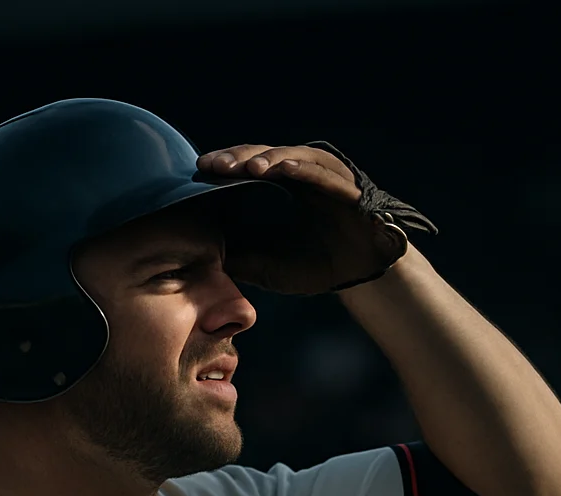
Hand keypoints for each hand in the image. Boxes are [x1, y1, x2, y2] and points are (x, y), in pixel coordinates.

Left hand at [196, 142, 434, 294]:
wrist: (362, 274)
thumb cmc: (319, 266)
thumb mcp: (271, 268)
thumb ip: (242, 261)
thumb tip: (204, 260)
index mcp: (277, 190)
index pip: (244, 171)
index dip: (222, 168)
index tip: (197, 172)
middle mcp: (297, 176)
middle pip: (260, 156)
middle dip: (235, 159)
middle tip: (211, 165)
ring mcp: (321, 176)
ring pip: (286, 157)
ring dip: (264, 158)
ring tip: (242, 167)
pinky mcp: (343, 184)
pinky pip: (319, 171)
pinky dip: (299, 167)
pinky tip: (281, 168)